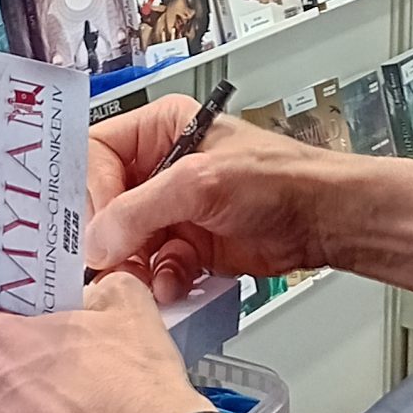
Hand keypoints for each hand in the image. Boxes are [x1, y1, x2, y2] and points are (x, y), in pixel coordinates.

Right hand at [86, 94, 346, 301]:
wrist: (323, 219)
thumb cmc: (281, 178)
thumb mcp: (201, 183)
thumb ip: (141, 210)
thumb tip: (96, 240)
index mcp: (160, 129)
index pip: (96, 153)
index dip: (90, 190)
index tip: (96, 225)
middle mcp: (160, 166)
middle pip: (104, 204)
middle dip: (110, 237)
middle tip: (109, 261)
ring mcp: (173, 209)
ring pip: (125, 242)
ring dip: (134, 265)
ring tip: (145, 277)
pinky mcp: (187, 244)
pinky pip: (153, 266)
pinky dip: (160, 279)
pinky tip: (175, 283)